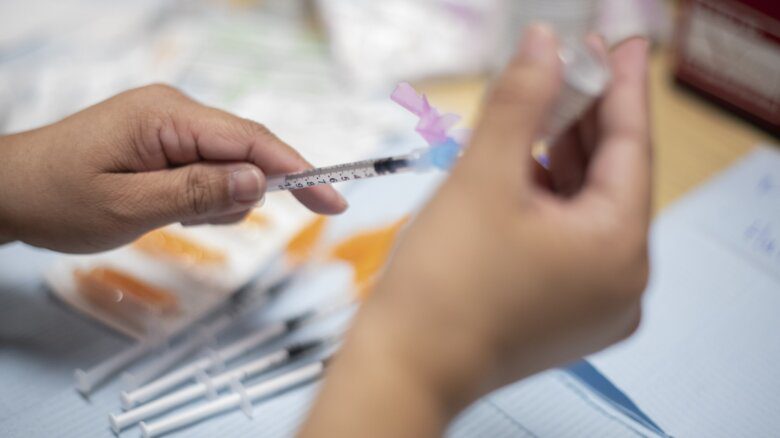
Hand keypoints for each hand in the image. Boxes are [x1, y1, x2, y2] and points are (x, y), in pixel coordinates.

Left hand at [0, 84, 346, 252]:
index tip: (335, 200)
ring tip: (169, 215)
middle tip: (201, 221)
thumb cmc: (58, 198)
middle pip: (249, 151)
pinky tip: (170, 207)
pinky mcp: (168, 142)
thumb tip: (260, 183)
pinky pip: (210, 170)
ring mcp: (172, 126)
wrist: (10, 191)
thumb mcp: (128, 206)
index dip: (300, 171)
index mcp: (168, 117)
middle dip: (247, 192)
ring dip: (218, 200)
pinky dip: (205, 196)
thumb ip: (197, 192)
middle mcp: (176, 112)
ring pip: (231, 166)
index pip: (252, 142)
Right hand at [303, 26, 649, 435]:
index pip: (631, 148)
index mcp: (619, 251)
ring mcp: (595, 305)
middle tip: (564, 70)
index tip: (617, 46)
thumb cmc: (440, 289)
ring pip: (587, 210)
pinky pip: (570, 241)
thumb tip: (542, 47)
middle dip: (584, 122)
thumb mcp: (482, 177)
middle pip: (610, 179)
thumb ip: (520, 102)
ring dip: (561, 160)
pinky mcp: (565, 314)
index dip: (621, 87)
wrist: (404, 368)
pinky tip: (523, 169)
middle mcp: (622, 284)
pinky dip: (549, 201)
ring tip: (537, 113)